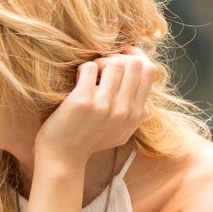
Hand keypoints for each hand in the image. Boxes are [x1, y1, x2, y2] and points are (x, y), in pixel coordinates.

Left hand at [36, 45, 156, 162]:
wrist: (62, 157)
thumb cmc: (88, 141)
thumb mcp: (121, 133)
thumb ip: (135, 118)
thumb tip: (145, 104)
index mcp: (135, 114)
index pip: (149, 71)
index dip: (136, 56)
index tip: (123, 54)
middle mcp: (124, 110)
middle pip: (134, 63)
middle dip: (117, 57)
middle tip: (102, 67)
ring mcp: (104, 106)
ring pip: (115, 63)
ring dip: (100, 61)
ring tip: (90, 73)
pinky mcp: (83, 102)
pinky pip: (89, 68)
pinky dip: (83, 68)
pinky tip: (78, 79)